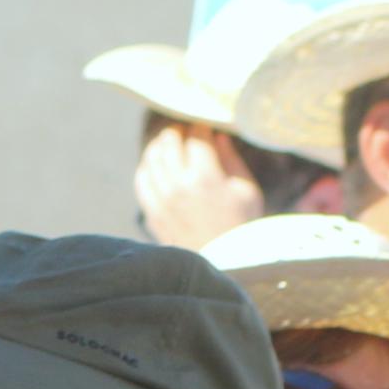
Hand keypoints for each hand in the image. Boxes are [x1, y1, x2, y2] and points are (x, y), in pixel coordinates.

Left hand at [135, 125, 264, 253]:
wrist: (228, 263)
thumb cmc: (243, 224)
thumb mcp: (246, 188)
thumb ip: (230, 158)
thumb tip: (217, 135)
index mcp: (205, 177)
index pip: (195, 137)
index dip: (200, 126)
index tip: (204, 125)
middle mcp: (179, 187)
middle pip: (168, 142)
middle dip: (177, 131)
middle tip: (185, 130)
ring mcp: (162, 201)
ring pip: (151, 158)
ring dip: (160, 145)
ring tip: (170, 143)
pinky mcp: (153, 214)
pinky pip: (141, 181)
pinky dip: (147, 167)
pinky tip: (156, 164)